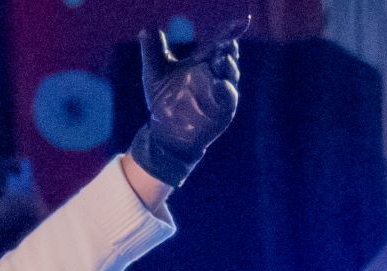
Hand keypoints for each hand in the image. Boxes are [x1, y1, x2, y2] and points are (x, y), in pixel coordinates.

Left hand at [133, 13, 246, 192]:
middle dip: (229, 46)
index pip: (219, 42)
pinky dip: (226, 91)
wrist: (164, 134)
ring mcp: (221, 93)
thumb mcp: (155, 74)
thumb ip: (153, 51)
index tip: (239, 19)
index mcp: (203, 62)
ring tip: (223, 57)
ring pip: (231, 75)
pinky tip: (220, 83)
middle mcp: (216, 74)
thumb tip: (147, 28)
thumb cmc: (162, 102)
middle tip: (227, 38)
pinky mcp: (223, 112)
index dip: (229, 31)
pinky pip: (228, 99)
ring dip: (229, 65)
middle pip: (228, 56)